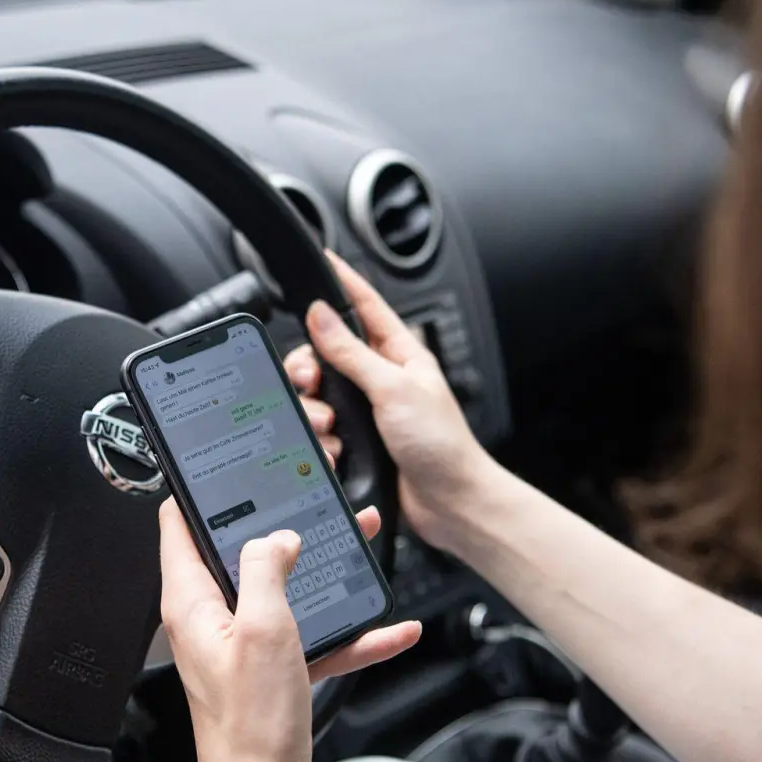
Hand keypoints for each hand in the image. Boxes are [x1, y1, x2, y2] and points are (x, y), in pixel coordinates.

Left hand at [158, 497, 420, 761]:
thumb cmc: (252, 724)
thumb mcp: (263, 628)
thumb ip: (268, 569)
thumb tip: (277, 536)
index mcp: (192, 603)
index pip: (179, 527)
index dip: (199, 490)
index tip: (221, 464)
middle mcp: (211, 621)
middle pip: (243, 554)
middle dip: (281, 525)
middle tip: (310, 500)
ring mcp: (242, 648)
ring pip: (284, 593)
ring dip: (324, 573)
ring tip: (360, 546)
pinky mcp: (271, 674)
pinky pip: (313, 639)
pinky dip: (349, 632)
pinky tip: (388, 629)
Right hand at [284, 251, 495, 550]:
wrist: (451, 503)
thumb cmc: (442, 445)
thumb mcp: (394, 388)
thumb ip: (353, 352)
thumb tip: (321, 315)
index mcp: (399, 353)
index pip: (365, 305)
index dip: (343, 282)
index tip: (322, 258)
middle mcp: (381, 378)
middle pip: (327, 352)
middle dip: (310, 367)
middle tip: (310, 379)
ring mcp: (369, 410)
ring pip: (319, 394)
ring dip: (315, 410)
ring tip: (330, 425)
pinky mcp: (358, 441)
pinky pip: (323, 430)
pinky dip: (321, 440)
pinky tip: (332, 448)